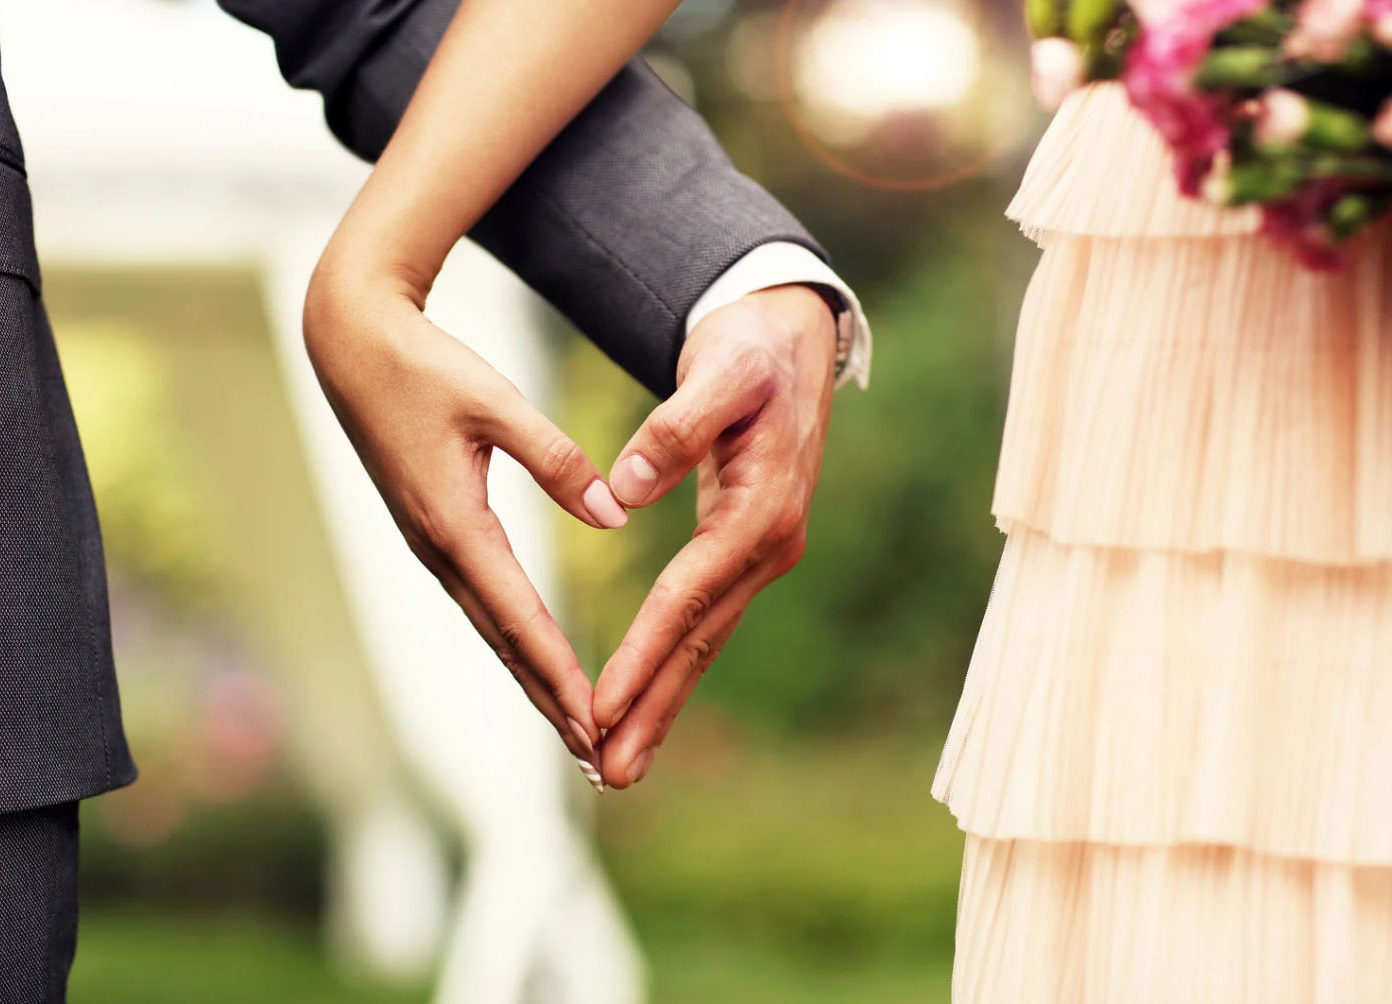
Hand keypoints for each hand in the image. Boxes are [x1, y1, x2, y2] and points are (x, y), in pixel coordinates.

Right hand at [303, 263, 628, 788]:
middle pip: (504, 644)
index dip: (560, 674)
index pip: (519, 618)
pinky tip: (536, 660)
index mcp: (455, 525)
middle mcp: (439, 549)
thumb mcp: (495, 402)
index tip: (595, 723)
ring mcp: (432, 546)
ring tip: (576, 730)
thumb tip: (613, 515)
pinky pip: (481, 601)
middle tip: (597, 758)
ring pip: (491, 629)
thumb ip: (556, 459)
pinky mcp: (433, 532)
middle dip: (550, 702)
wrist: (350, 344)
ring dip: (533, 681)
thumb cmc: (423, 365)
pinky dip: (514, 641)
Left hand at [592, 284, 837, 787]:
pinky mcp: (742, 551)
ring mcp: (760, 554)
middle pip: (700, 641)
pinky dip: (672, 666)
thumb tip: (624, 487)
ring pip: (704, 641)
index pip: (688, 596)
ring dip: (661, 704)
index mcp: (761, 510)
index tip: (600, 704)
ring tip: (620, 763)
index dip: (643, 653)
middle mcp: (768, 546)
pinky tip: (646, 702)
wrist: (791, 339)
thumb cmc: (753, 351)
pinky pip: (703, 620)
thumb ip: (677, 426)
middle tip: (610, 771)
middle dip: (653, 709)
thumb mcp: (721, 370)